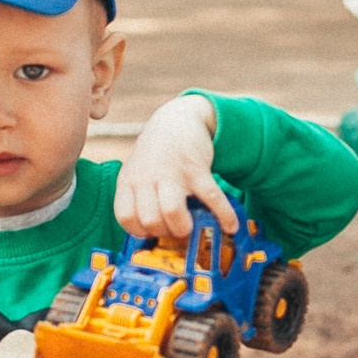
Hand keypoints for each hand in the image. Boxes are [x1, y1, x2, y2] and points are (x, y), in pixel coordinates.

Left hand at [114, 94, 238, 238]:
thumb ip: (138, 198)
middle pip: (150, 220)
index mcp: (129, 181)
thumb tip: (154, 236)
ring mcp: (171, 172)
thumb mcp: (136, 172)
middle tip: (175, 227)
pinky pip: (211, 198)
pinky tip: (231, 225)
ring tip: (193, 226)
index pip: (126, 218)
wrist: (177, 121)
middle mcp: (146, 177)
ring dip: (185, 228)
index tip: (154, 230)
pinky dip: (223, 215)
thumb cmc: (156, 155)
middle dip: (166, 232)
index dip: (141, 231)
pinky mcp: (196, 169)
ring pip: (173, 212)